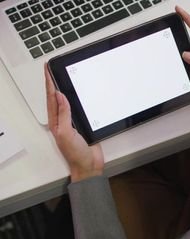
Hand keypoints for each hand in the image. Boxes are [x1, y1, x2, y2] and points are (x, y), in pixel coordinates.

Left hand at [45, 64, 104, 181]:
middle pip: (56, 97)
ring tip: (59, 77)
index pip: (51, 98)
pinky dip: (76, 100)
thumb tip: (60, 96)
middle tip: (51, 69)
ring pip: (67, 102)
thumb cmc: (75, 154)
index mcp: (56, 122)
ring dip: (63, 89)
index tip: (48, 70)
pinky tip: (77, 95)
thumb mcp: (66, 133)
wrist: (89, 166)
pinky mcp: (83, 125)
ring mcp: (73, 122)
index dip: (49, 83)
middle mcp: (63, 121)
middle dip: (53, 83)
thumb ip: (64, 114)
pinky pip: (78, 109)